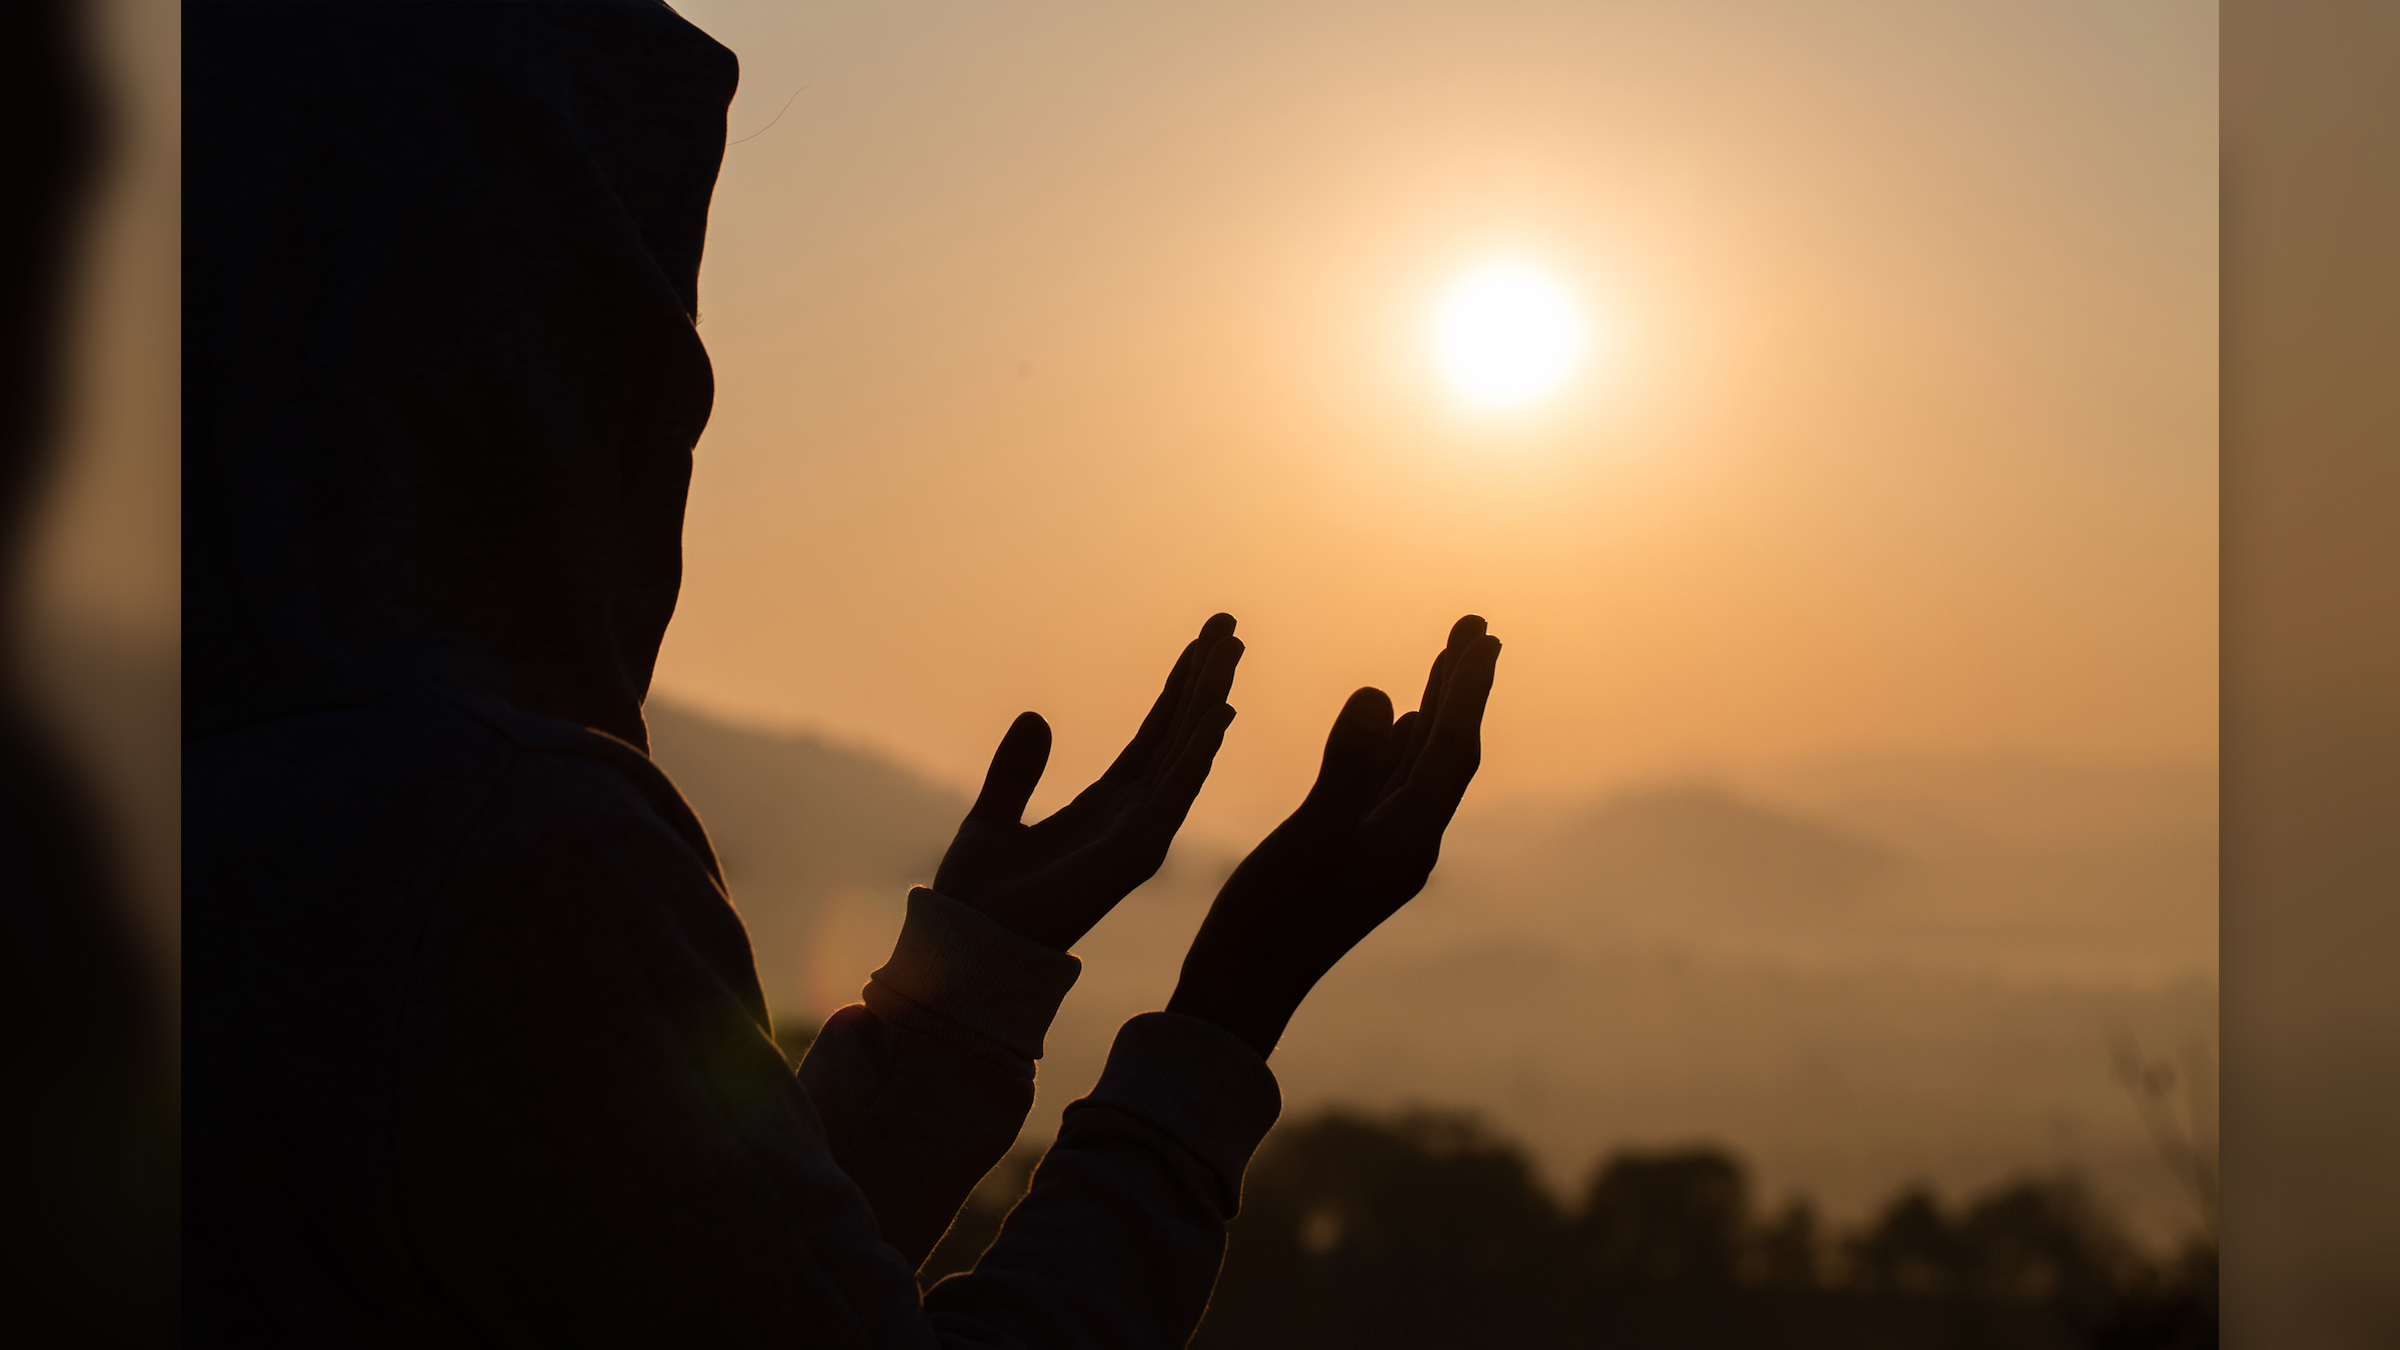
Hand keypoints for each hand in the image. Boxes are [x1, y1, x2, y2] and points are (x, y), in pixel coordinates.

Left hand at [934, 613, 1244, 951]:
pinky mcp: (1135, 852)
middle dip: (1206, 682)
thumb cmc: (979, 895)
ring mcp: (1139, 834)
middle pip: (1179, 736)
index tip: (1203, 645)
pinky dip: (1199, 752)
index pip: (1154, 737)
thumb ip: (1017, 770)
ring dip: (1210, 702)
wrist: (967, 940)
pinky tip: (1219, 712)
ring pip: (1186, 755)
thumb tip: (1036, 717)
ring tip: (1232, 651)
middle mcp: (1132, 817)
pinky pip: (1175, 792)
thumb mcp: (993, 814)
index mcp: (1103, 806)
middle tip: (1231, 628)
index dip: (1178, 691)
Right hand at [1167, 614, 1499, 1056]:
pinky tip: (1400, 726)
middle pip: (1446, 753)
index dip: (1466, 689)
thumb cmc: (1270, 921)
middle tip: (1477, 630)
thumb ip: (1349, 766)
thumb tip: (1385, 696)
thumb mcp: (1310, 835)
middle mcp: (1407, 845)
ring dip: (1436, 711)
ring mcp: (1381, 854)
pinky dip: (1400, 746)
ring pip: (1419, 768)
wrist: (1238, 996)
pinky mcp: (1353, 860)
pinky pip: (1391, 787)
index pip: (1450, 749)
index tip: (1480, 634)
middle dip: (1461, 690)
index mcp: (1408, 840)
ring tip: (1448, 665)